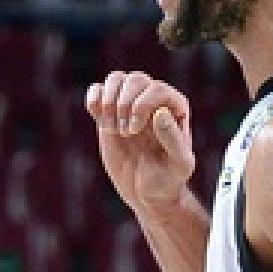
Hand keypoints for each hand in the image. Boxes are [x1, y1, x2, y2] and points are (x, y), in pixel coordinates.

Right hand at [86, 71, 195, 211]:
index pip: (157, 88)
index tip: (134, 131)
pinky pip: (97, 91)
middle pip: (136, 79)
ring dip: (108, 101)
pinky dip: (93, 99)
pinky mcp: (109, 113)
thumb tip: (159, 112)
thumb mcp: (179, 164)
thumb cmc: (168, 179)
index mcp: (175, 107)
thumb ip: (172, 139)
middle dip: (124, 104)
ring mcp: (130, 104)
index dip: (141, 105)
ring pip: (116, 79)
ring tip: (111, 127)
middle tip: (125, 133)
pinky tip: (99, 119)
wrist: (147, 192)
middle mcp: (154, 100)